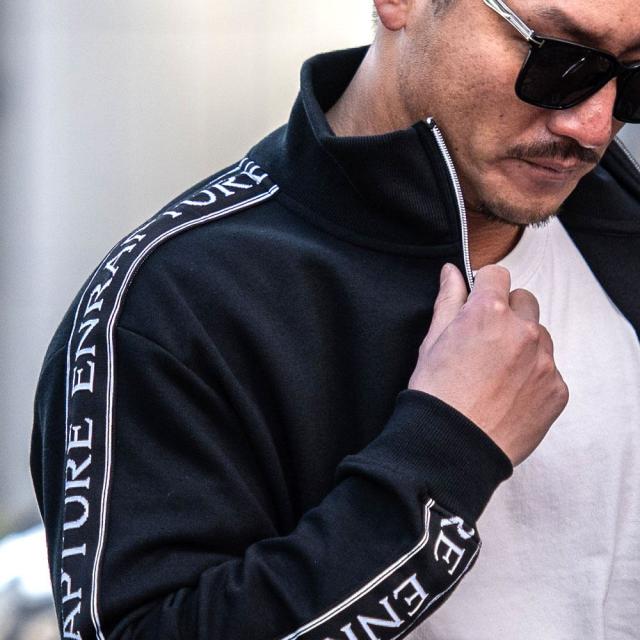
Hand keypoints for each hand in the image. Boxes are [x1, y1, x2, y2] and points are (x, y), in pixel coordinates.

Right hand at [408, 263, 568, 465]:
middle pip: (524, 301)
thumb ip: (448, 301)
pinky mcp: (556, 389)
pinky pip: (549, 369)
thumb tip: (451, 273)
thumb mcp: (432, 342)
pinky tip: (509, 394)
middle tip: (485, 341)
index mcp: (488, 312)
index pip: (497, 274)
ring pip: (540, 336)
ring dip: (523, 344)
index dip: (484, 287)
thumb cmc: (436, 394)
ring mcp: (544, 361)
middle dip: (507, 313)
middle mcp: (523, 331)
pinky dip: (533, 376)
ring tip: (497, 372)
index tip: (478, 301)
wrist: (454, 447)